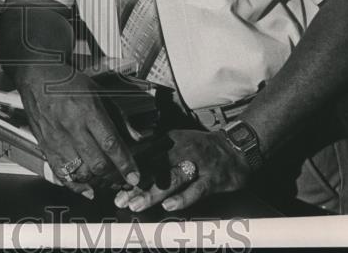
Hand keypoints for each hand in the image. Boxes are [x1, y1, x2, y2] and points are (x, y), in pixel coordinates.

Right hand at [15, 67, 140, 198]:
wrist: (36, 75)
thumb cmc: (67, 80)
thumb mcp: (98, 91)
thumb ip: (117, 115)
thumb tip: (134, 136)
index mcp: (87, 110)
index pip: (110, 143)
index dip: (125, 164)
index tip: (134, 177)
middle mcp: (72, 126)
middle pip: (97, 163)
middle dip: (114, 177)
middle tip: (123, 180)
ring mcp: (57, 138)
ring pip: (80, 172)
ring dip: (97, 181)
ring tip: (107, 181)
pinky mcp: (45, 145)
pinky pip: (60, 173)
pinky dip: (75, 186)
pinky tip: (86, 188)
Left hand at [113, 128, 251, 212]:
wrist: (235, 149)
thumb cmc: (199, 149)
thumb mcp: (175, 143)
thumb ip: (153, 153)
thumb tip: (126, 166)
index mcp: (167, 141)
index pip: (143, 155)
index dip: (127, 170)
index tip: (111, 184)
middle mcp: (180, 150)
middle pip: (154, 168)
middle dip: (134, 184)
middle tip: (119, 198)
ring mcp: (197, 164)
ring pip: (171, 180)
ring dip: (152, 193)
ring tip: (136, 205)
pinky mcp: (212, 179)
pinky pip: (195, 190)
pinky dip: (182, 198)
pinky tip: (169, 206)